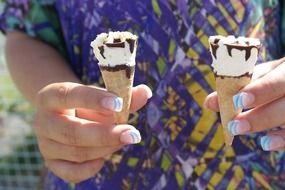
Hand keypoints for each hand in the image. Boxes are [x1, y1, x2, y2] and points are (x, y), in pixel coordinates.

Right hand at [33, 82, 151, 182]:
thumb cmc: (87, 103)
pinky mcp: (52, 162)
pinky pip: (72, 173)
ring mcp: (45, 144)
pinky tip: (105, 156)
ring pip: (76, 152)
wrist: (65, 115)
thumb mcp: (101, 96)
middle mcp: (43, 121)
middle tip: (132, 133)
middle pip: (71, 132)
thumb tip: (145, 92)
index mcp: (51, 96)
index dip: (94, 100)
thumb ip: (124, 96)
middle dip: (105, 134)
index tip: (119, 103)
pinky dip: (92, 167)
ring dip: (106, 147)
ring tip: (125, 138)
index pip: (70, 95)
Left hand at [204, 57, 284, 150]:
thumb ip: (236, 87)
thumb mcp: (259, 77)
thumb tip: (208, 103)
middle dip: (260, 115)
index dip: (260, 90)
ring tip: (245, 134)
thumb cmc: (276, 77)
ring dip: (266, 126)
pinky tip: (267, 144)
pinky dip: (283, 139)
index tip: (238, 100)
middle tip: (234, 126)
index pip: (278, 79)